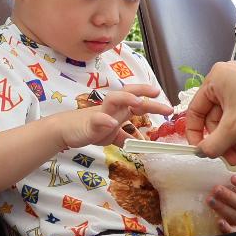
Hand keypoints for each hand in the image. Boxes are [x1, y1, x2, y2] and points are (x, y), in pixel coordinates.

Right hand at [56, 85, 171, 150]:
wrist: (66, 130)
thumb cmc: (91, 128)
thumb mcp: (112, 135)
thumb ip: (125, 137)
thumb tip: (139, 143)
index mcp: (119, 110)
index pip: (138, 102)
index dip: (152, 102)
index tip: (168, 107)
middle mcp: (112, 108)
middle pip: (129, 94)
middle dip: (143, 92)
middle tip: (158, 94)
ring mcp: (101, 113)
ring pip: (114, 99)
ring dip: (126, 99)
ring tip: (138, 102)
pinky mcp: (89, 122)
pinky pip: (98, 119)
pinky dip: (105, 120)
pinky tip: (112, 123)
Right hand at [182, 63, 235, 157]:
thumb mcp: (233, 128)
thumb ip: (211, 144)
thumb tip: (200, 152)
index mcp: (217, 78)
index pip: (195, 110)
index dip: (195, 133)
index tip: (201, 150)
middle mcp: (227, 80)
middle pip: (213, 120)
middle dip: (223, 141)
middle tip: (231, 158)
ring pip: (227, 123)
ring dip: (235, 141)